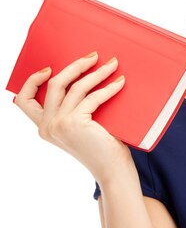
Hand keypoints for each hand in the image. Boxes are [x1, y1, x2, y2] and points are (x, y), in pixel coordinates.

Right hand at [13, 52, 133, 184]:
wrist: (112, 171)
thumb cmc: (101, 147)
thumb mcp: (79, 126)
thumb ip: (73, 108)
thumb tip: (83, 75)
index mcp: (43, 127)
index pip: (23, 100)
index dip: (32, 80)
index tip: (50, 68)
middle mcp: (46, 126)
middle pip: (54, 84)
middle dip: (75, 66)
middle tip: (94, 56)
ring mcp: (58, 124)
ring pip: (76, 87)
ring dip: (97, 73)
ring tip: (112, 64)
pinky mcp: (74, 123)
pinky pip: (92, 97)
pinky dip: (108, 87)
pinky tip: (120, 82)